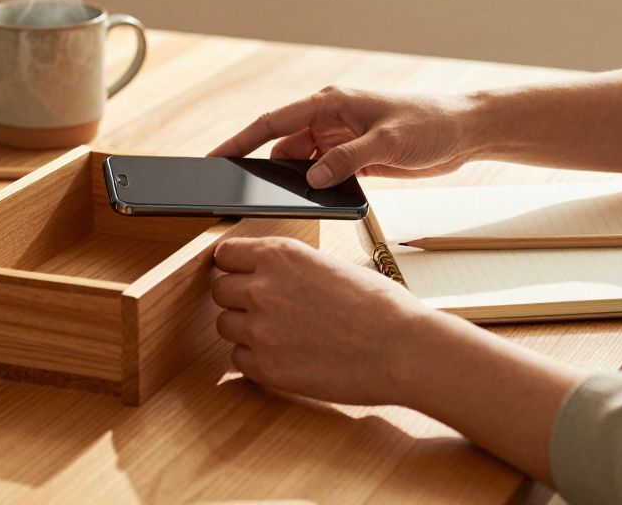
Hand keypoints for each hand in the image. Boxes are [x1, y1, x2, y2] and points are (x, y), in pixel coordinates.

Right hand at [208, 86, 478, 187]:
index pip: (274, 121)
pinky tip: (308, 202)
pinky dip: (313, 187)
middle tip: (238, 191)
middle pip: (282, 145)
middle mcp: (330, 119)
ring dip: (290, 180)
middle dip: (261, 166)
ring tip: (272, 201)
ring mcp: (340, 139)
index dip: (241, 139)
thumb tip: (312, 178)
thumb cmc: (430, 124)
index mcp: (331, 103)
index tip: (216, 157)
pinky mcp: (353, 157)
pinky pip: (321, 173)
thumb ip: (348, 159)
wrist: (464, 132)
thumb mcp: (389, 141)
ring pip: (300, 162)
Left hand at [211, 236, 436, 405]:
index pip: (225, 255)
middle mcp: (261, 288)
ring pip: (226, 325)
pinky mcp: (265, 367)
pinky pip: (239, 359)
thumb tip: (267, 276)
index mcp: (279, 255)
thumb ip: (289, 269)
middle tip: (268, 309)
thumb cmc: (379, 307)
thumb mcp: (329, 266)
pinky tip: (286, 355)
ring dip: (246, 329)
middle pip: (220, 291)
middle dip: (239, 299)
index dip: (234, 266)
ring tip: (282, 334)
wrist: (401, 349)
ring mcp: (260, 330)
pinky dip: (256, 359)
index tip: (239, 275)